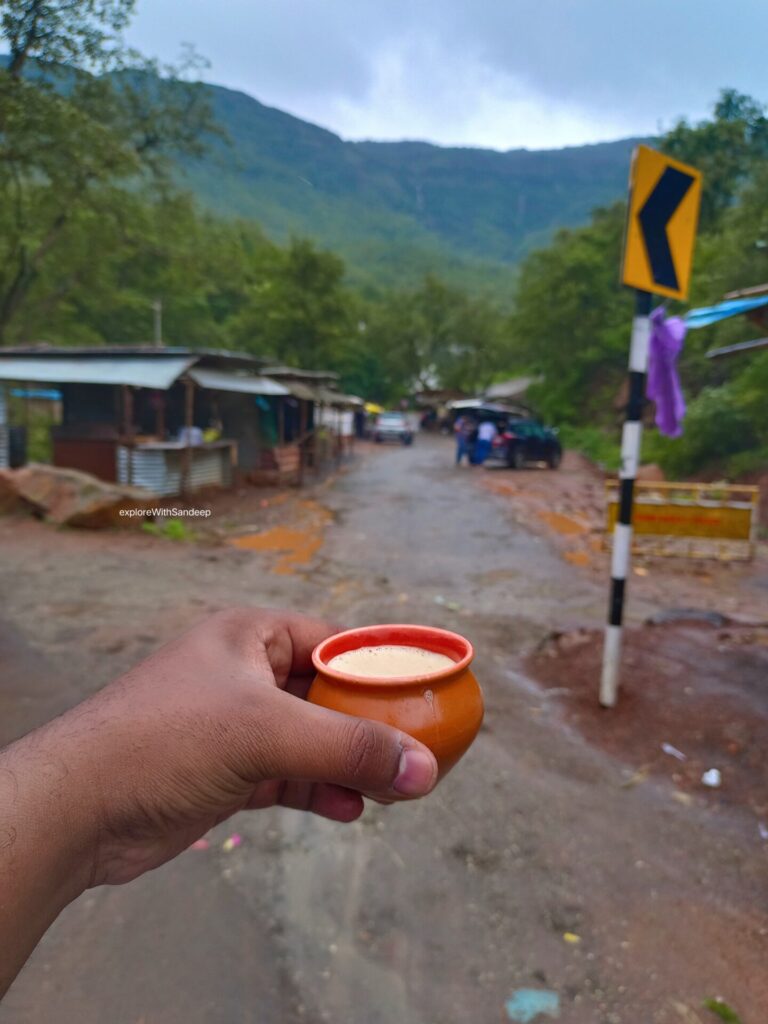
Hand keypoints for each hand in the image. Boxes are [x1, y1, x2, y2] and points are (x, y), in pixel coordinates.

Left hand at [34, 608, 437, 887]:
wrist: (79, 809)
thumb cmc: (166, 741)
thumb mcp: (265, 733)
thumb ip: (348, 747)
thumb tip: (426, 770)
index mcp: (247, 637)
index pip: (329, 640)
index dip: (375, 666)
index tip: (421, 694)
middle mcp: (241, 675)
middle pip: (323, 695)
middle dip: (367, 725)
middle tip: (416, 750)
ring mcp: (231, 727)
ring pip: (307, 740)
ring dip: (347, 763)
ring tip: (393, 789)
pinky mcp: (224, 773)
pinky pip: (286, 776)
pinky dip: (317, 790)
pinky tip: (349, 809)